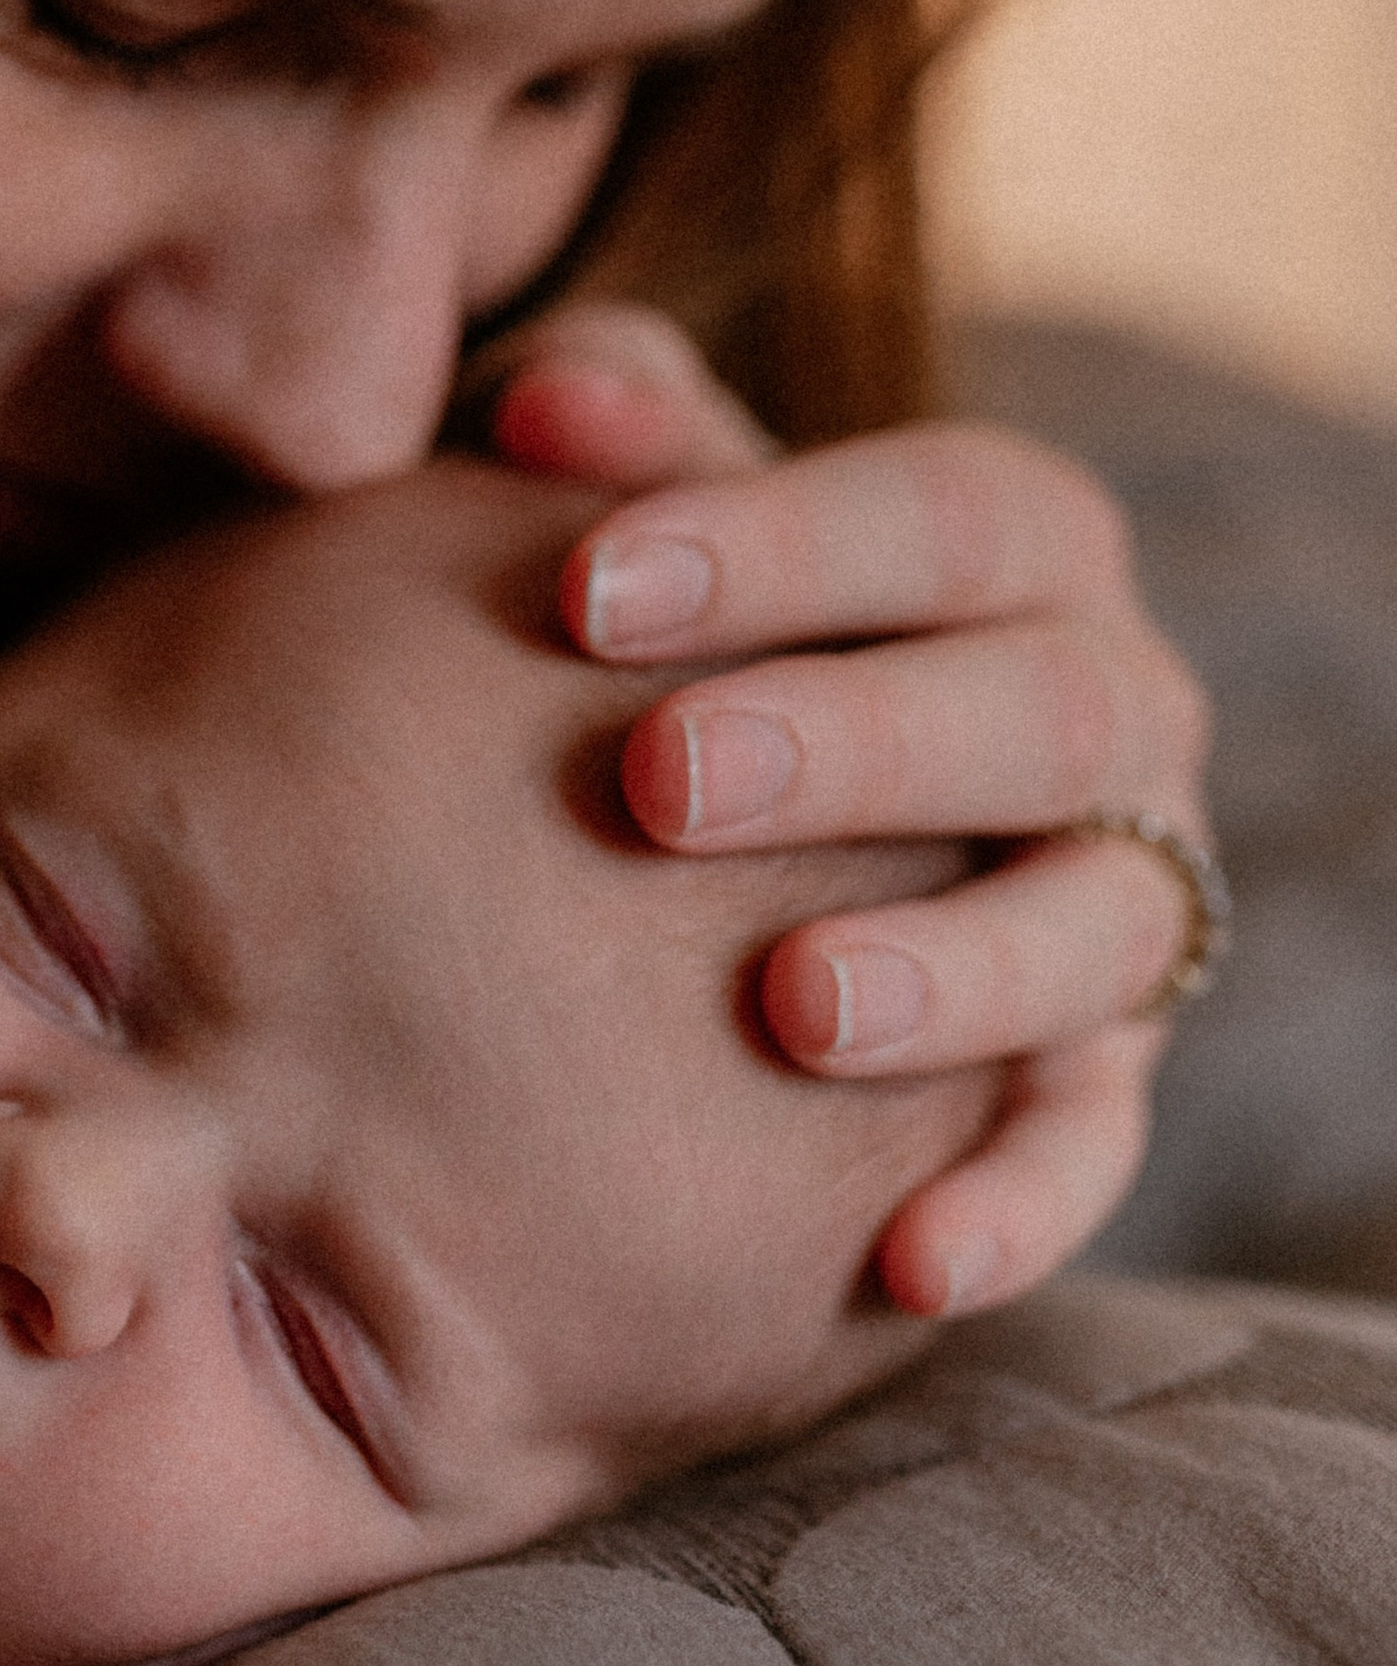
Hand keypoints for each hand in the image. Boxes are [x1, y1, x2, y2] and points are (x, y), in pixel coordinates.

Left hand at [487, 307, 1209, 1317]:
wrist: (738, 803)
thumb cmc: (675, 617)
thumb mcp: (650, 504)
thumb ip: (610, 424)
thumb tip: (545, 401)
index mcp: (1014, 542)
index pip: (941, 512)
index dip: (776, 539)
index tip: (587, 587)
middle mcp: (1109, 707)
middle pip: (1039, 708)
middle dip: (856, 743)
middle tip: (658, 783)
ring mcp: (1121, 897)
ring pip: (1097, 928)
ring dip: (956, 972)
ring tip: (790, 1010)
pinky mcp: (1100, 1077)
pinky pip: (1090, 1150)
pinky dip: (1018, 1208)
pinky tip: (908, 1265)